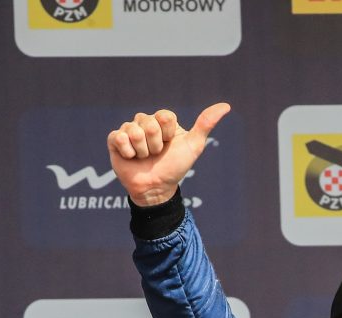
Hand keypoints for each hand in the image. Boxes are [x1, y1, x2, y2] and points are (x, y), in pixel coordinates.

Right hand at [107, 102, 230, 207]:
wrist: (157, 188)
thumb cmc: (175, 167)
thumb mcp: (194, 146)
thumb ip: (206, 124)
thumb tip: (226, 105)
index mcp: (162, 120)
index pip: (164, 116)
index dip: (168, 134)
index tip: (169, 145)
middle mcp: (145, 122)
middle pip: (149, 124)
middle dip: (155, 145)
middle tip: (156, 154)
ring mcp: (129, 130)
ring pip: (134, 131)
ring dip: (142, 151)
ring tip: (144, 158)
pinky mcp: (115, 140)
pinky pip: (119, 137)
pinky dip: (128, 152)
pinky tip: (131, 158)